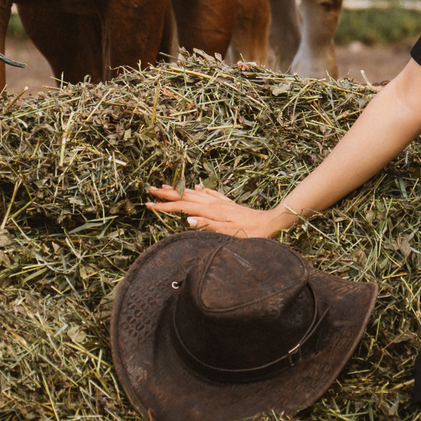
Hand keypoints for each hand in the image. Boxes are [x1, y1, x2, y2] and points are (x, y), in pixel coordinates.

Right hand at [144, 183, 293, 238]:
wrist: (271, 223)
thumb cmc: (251, 233)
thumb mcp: (229, 234)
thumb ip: (208, 226)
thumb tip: (187, 220)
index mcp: (211, 211)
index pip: (182, 207)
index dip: (165, 207)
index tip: (149, 205)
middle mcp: (214, 203)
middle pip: (186, 196)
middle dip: (167, 194)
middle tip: (150, 190)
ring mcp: (221, 202)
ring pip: (195, 193)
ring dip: (179, 190)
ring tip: (166, 187)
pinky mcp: (228, 203)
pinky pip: (210, 194)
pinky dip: (199, 190)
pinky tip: (196, 187)